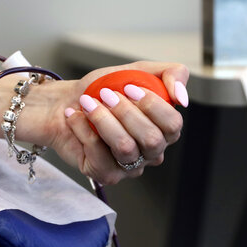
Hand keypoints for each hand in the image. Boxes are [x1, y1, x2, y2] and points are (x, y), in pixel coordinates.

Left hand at [49, 61, 188, 184]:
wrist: (65, 101)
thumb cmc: (102, 89)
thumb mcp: (138, 71)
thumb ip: (171, 74)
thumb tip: (182, 98)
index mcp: (163, 130)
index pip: (172, 125)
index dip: (151, 104)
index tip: (128, 87)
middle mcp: (150, 153)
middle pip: (151, 138)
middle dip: (124, 111)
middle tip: (105, 94)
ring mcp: (129, 166)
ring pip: (125, 147)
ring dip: (102, 119)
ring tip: (87, 103)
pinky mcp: (105, 174)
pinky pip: (98, 155)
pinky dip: (83, 129)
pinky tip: (75, 117)